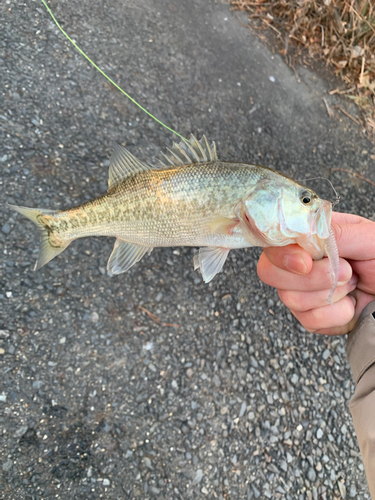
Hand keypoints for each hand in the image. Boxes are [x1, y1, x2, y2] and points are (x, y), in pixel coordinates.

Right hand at [257, 212, 374, 334]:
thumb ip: (336, 233)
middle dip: (309, 278)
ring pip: (289, 298)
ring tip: (351, 285)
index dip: (282, 254)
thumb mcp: (368, 238)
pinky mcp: (309, 317)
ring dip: (329, 294)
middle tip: (346, 273)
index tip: (305, 263)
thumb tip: (307, 236)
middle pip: (269, 272)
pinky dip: (336, 314)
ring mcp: (300, 290)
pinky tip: (350, 304)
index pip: (273, 241)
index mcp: (308, 237)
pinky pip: (308, 320)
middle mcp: (297, 262)